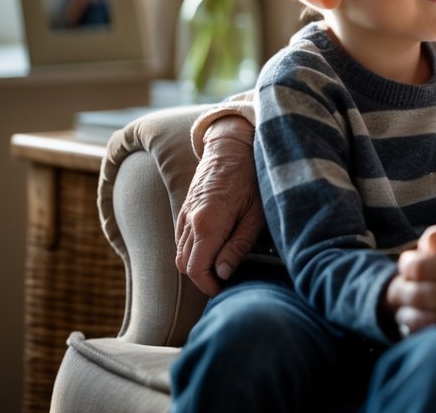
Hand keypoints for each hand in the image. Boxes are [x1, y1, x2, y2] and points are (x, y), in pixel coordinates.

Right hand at [174, 117, 264, 295]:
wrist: (232, 145)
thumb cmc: (251, 178)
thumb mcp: (256, 214)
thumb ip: (238, 245)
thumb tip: (223, 272)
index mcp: (207, 224)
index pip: (196, 269)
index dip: (208, 285)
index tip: (224, 289)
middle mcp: (189, 221)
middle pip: (184, 264)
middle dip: (202, 278)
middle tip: (225, 281)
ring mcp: (184, 214)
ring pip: (180, 252)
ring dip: (196, 264)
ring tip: (221, 268)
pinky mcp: (185, 208)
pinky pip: (181, 238)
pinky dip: (192, 250)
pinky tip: (213, 249)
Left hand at [388, 225, 435, 334]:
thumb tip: (420, 245)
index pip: (416, 267)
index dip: (405, 266)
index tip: (407, 265)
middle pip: (414, 293)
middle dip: (400, 291)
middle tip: (400, 289)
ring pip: (420, 317)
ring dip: (406, 314)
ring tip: (405, 310)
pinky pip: (435, 334)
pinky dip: (420, 331)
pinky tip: (417, 325)